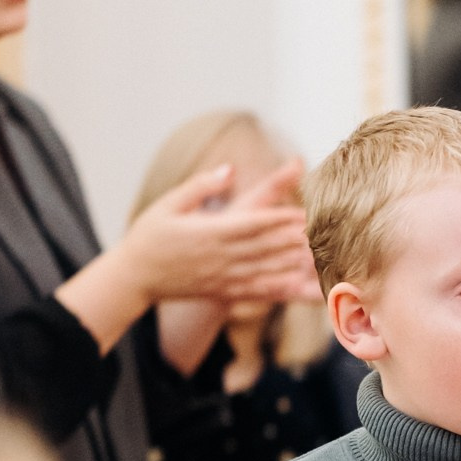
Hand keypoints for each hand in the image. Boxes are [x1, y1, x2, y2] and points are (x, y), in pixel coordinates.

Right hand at [119, 160, 315, 311]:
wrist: (135, 277)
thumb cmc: (150, 235)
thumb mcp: (169, 203)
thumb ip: (201, 186)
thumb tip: (229, 168)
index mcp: (209, 232)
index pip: (253, 224)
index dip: (281, 219)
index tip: (305, 214)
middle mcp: (220, 257)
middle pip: (267, 247)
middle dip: (297, 241)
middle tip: (325, 235)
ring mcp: (223, 277)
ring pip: (267, 270)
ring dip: (295, 265)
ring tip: (321, 259)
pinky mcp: (222, 292)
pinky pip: (256, 292)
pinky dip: (280, 289)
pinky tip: (299, 286)